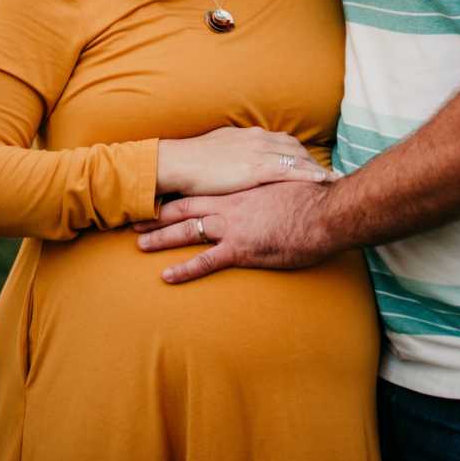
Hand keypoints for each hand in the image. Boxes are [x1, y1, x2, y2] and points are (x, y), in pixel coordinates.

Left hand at [134, 180, 337, 282]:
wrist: (324, 212)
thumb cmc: (312, 198)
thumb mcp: (287, 183)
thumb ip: (272, 185)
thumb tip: (272, 184)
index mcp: (239, 190)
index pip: (201, 190)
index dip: (179, 194)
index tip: (160, 196)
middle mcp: (229, 206)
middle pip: (185, 209)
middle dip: (158, 214)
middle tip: (135, 219)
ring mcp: (232, 227)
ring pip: (187, 232)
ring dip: (161, 238)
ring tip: (139, 244)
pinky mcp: (240, 249)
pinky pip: (205, 262)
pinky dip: (184, 270)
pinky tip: (166, 276)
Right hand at [156, 126, 335, 196]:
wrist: (178, 163)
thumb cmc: (192, 161)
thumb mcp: (218, 149)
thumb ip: (234, 153)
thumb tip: (239, 159)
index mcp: (249, 135)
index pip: (282, 142)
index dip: (299, 154)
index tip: (311, 162)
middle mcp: (258, 139)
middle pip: (295, 148)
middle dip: (313, 160)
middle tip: (330, 173)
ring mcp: (259, 152)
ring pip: (298, 158)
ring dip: (317, 168)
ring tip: (333, 179)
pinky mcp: (257, 168)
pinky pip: (291, 171)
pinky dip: (310, 175)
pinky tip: (323, 181)